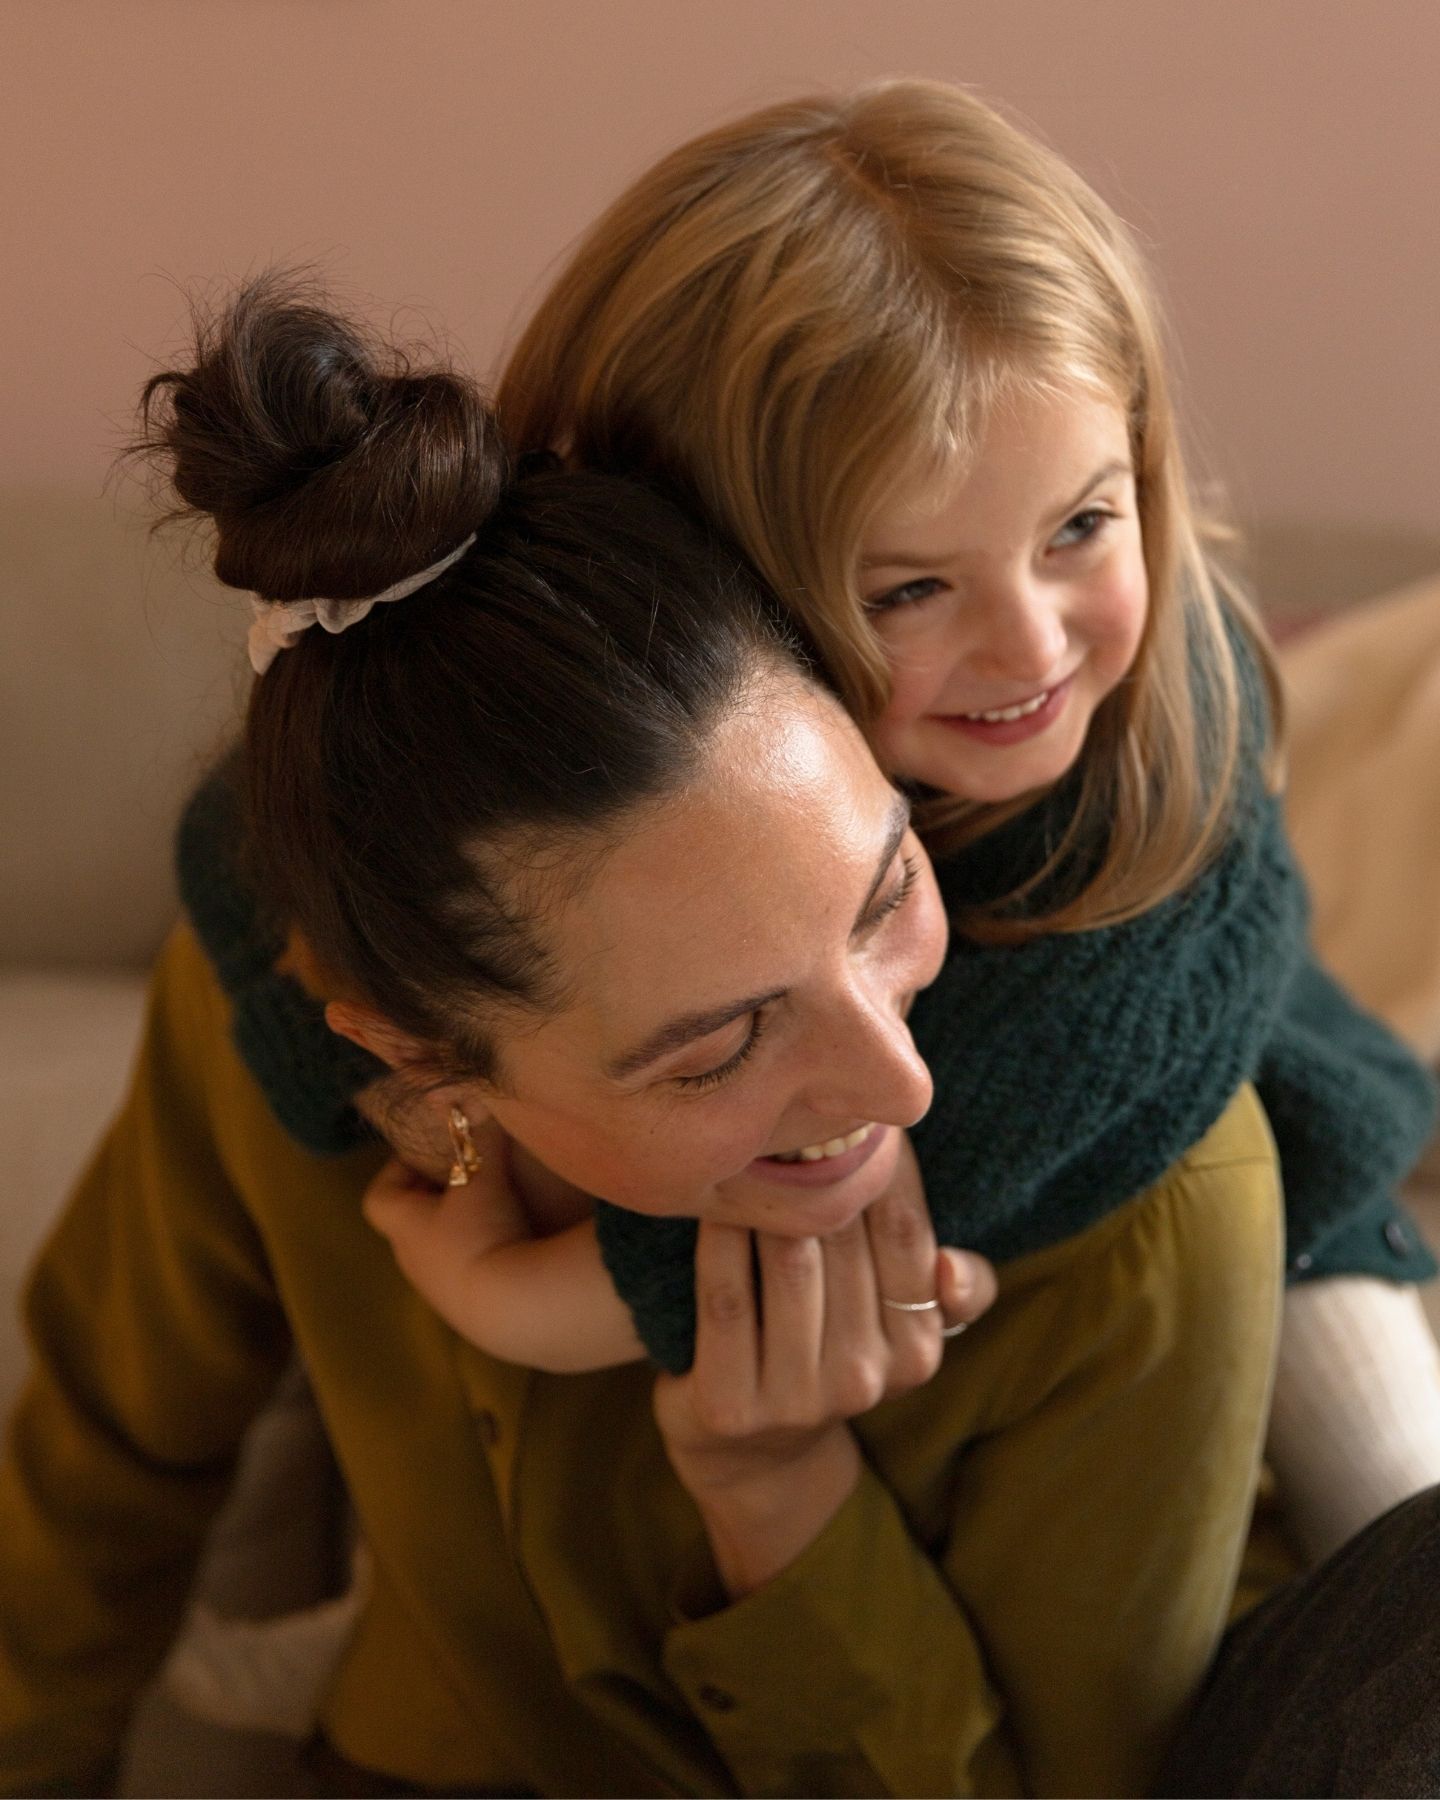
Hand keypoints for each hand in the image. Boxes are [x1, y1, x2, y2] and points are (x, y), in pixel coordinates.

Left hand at [362, 1117, 528, 1309]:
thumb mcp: (485, 1174)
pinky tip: (516, 1243)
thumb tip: (477, 1093)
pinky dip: (483, 1255)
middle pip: (410, 1223)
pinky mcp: (472, 1313)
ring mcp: (440, 1293)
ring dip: (461, 1228)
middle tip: (471, 1174)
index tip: (429, 1155)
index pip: (378, 1198)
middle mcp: (413, 1262)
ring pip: (440, 1250)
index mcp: (404, 1228)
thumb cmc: (484, 1231)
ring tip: (499, 1207)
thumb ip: (481, 1134)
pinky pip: (468, 1275)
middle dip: (437, 1196)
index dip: (396, 1172)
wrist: (515, 1308)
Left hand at [652, 1144, 995, 1594]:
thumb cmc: (835, 1354)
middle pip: (844, 1239)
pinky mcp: (730, 1403)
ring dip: (767, 1194)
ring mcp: (796, 1398)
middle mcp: (865, 1379)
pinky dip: (718, 1240)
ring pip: (788, 1261)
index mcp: (917, 1351)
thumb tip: (951, 1266)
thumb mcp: (905, 1327)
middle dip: (819, 1166)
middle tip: (792, 1105)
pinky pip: (725, 1296)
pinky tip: (709, 1201)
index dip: (884, 1165)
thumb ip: (957, 1288)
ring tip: (753, 1142)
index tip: (857, 1112)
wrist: (755, 1458)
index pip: (910, 1234)